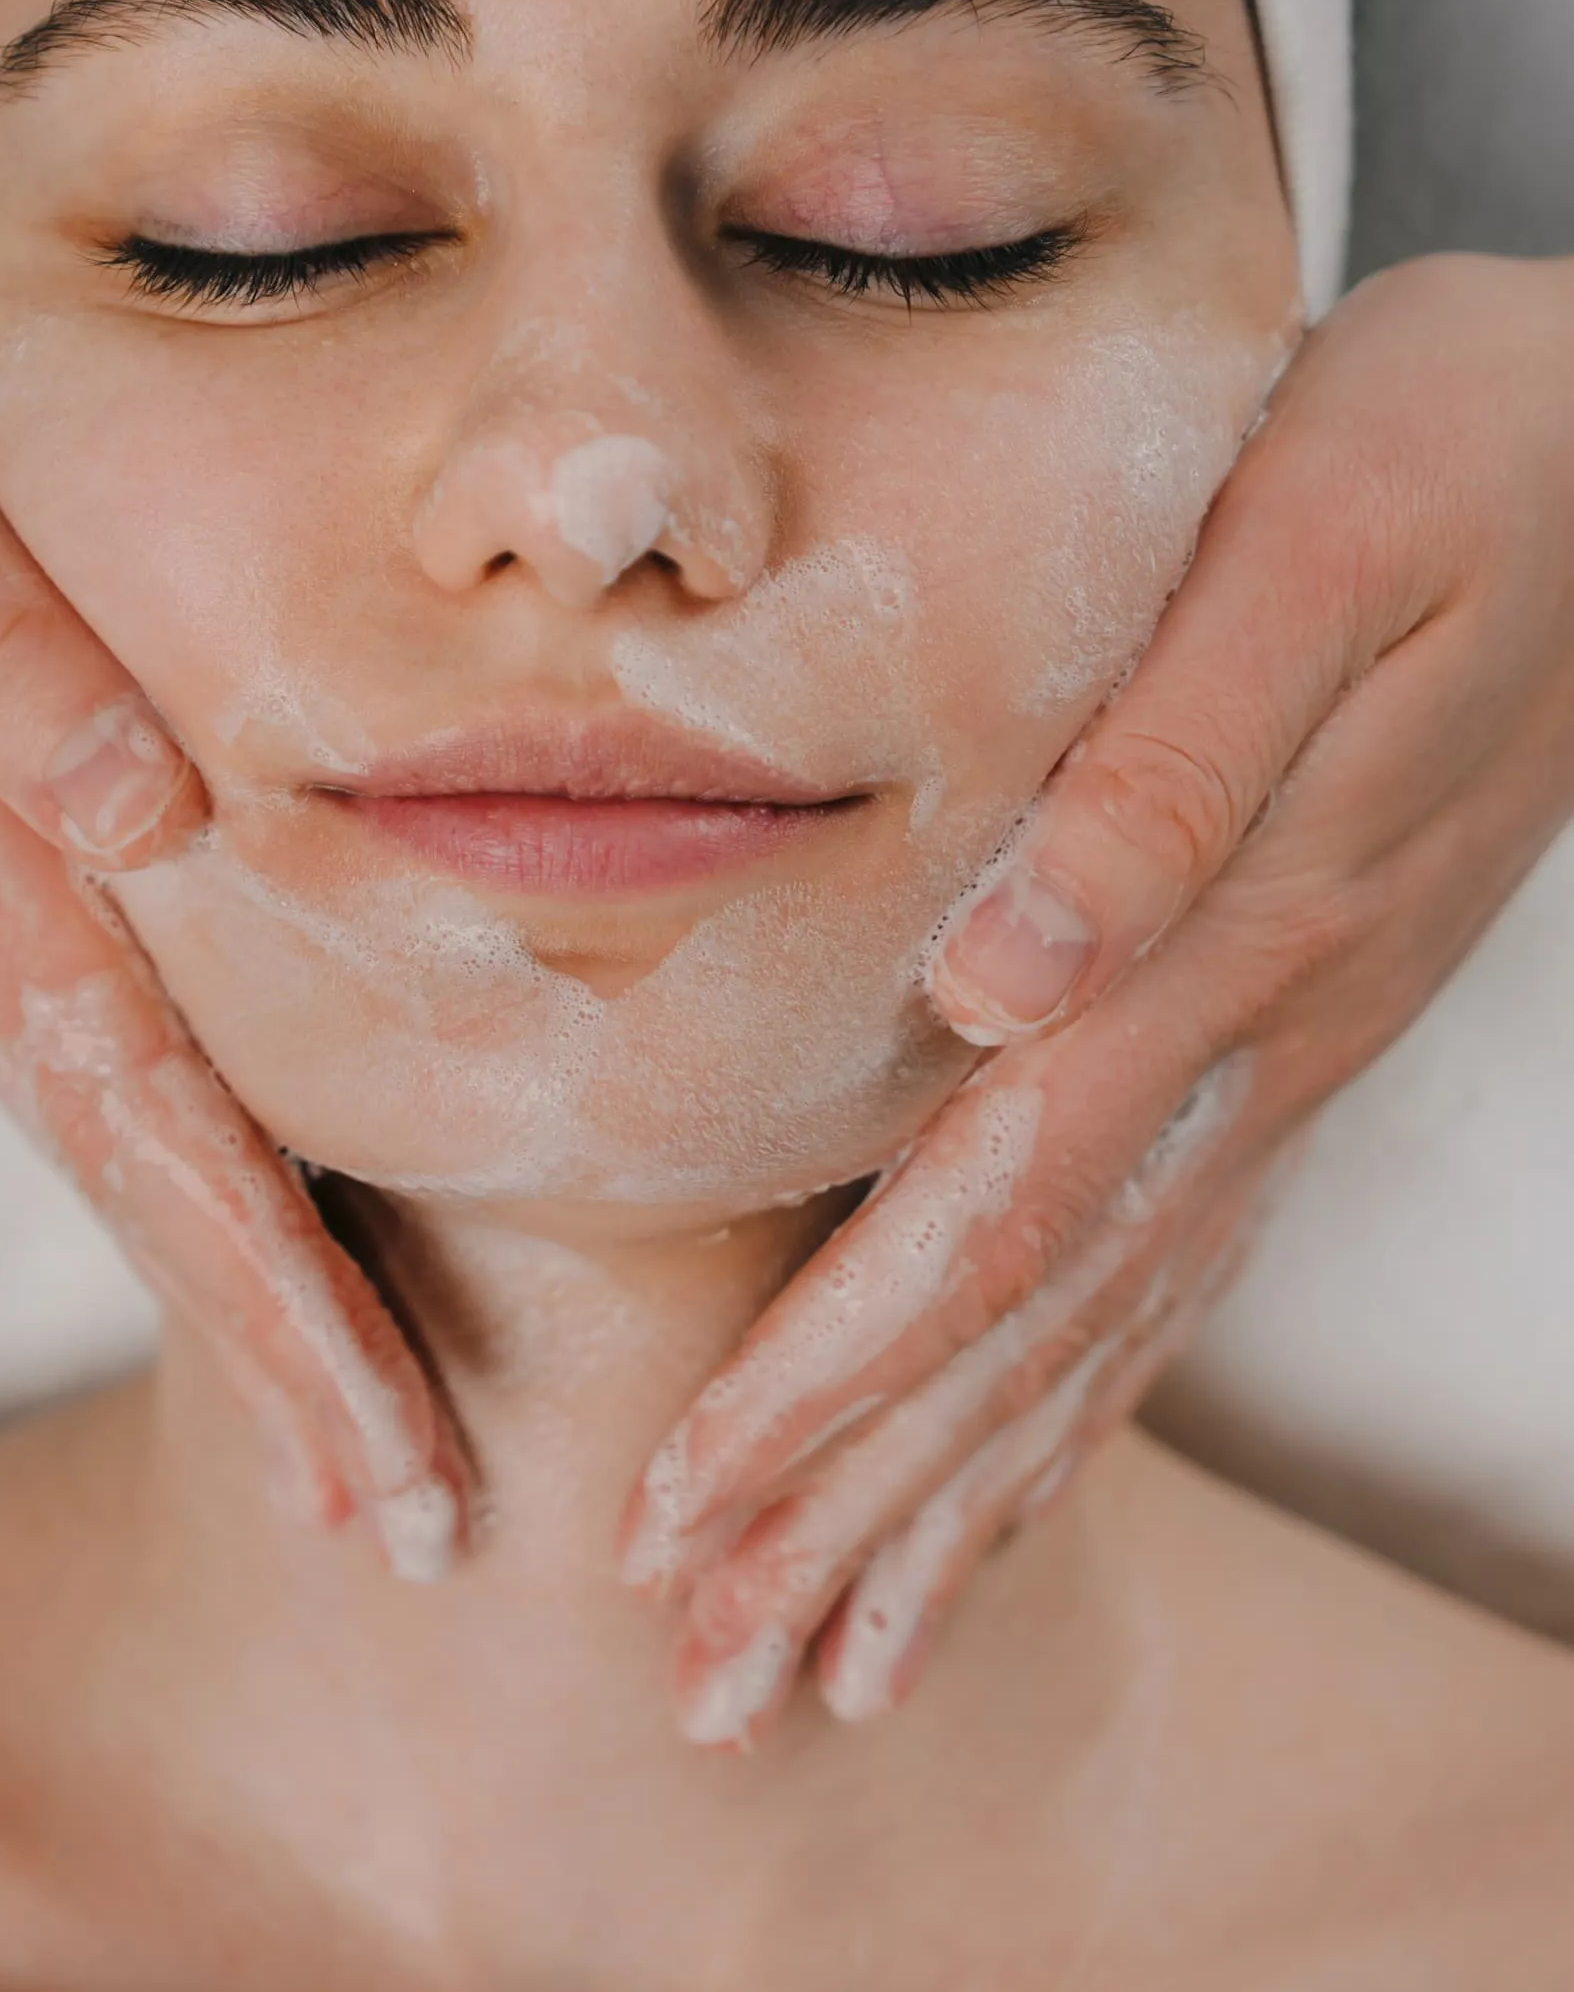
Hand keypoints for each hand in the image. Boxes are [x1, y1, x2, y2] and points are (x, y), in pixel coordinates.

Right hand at [0, 137, 464, 1574]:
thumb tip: (145, 809)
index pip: (135, 1108)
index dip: (265, 1292)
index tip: (378, 1470)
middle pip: (134, 1158)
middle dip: (276, 1345)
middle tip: (407, 1529)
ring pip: (109, 1101)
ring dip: (233, 1265)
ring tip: (350, 1421)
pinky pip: (79, 1005)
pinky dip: (178, 1122)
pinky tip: (236, 1168)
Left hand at [628, 252, 1573, 1739]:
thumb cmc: (1450, 451)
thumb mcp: (1311, 552)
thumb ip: (1163, 769)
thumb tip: (990, 977)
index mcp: (1230, 933)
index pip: (988, 1212)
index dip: (831, 1380)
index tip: (685, 1522)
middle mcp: (1261, 1031)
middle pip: (1030, 1322)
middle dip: (860, 1505)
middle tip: (722, 1683)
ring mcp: (1299, 1042)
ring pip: (1109, 1326)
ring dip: (965, 1501)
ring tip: (850, 1655)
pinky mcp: (1315, 1008)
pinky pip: (1186, 1255)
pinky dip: (1088, 1395)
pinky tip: (1028, 1468)